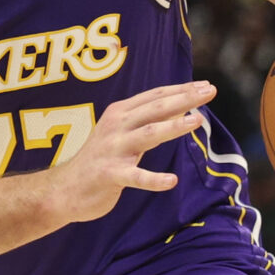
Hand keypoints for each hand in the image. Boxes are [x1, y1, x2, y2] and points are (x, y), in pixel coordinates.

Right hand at [50, 81, 213, 223]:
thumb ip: (145, 121)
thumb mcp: (120, 133)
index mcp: (119, 113)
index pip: (154, 96)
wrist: (64, 190)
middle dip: (184, 99)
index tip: (206, 85)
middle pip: (155, 109)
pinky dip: (153, 179)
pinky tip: (172, 181)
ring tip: (198, 121)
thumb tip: (179, 108)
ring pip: (148, 134)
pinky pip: (135, 176)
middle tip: (210, 91)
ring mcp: (112, 150)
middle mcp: (116, 127)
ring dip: (173, 127)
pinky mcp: (109, 175)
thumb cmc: (99, 160)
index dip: (181, 89)